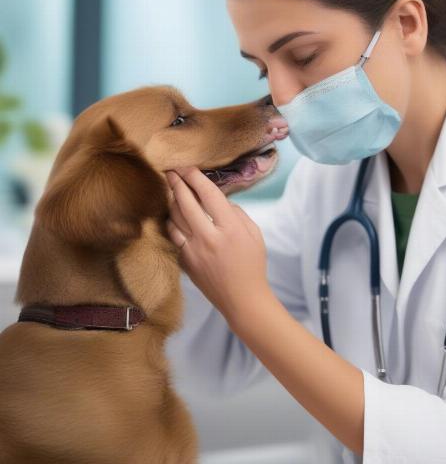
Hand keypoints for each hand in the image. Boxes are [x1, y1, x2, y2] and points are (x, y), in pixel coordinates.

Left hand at [165, 166, 271, 321]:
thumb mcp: (254, 234)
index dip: (196, 177)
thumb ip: (237, 213)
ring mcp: (194, 251)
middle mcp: (209, 237)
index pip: (209, 194)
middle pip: (186, 202)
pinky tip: (174, 215)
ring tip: (171, 189)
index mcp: (230, 228)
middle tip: (171, 170)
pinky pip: (174, 235)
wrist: (242, 299)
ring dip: (171, 200)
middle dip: (176, 182)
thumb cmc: (253, 265)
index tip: (188, 166)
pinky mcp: (185, 261)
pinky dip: (172, 222)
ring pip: (175, 218)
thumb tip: (220, 201)